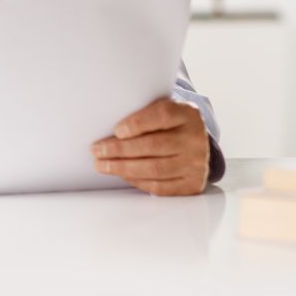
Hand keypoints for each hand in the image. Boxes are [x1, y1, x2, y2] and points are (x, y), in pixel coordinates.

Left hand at [90, 97, 210, 195]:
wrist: (198, 143)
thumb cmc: (171, 124)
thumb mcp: (162, 109)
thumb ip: (142, 114)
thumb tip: (109, 130)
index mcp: (187, 114)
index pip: (162, 115)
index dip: (137, 123)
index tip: (116, 130)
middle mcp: (195, 139)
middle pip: (153, 145)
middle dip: (120, 150)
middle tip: (97, 150)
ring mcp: (196, 164)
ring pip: (154, 169)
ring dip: (123, 168)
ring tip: (102, 165)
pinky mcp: (191, 184)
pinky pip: (160, 186)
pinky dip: (137, 181)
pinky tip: (122, 175)